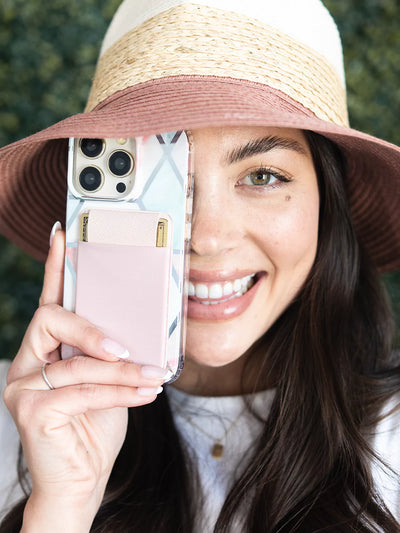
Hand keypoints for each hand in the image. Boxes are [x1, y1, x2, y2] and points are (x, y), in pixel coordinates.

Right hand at [3, 229, 166, 530]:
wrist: (83, 479)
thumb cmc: (96, 425)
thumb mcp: (110, 381)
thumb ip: (113, 355)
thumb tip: (141, 330)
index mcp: (47, 348)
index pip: (52, 299)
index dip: (57, 266)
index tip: (64, 234)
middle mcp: (28, 361)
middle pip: (51, 318)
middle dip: (93, 330)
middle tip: (128, 346)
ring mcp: (23, 386)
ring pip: (76, 362)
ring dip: (121, 370)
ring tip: (153, 376)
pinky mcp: (30, 410)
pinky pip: (80, 391)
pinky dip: (117, 391)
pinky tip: (145, 394)